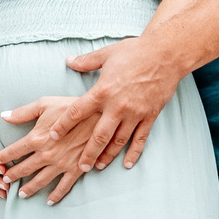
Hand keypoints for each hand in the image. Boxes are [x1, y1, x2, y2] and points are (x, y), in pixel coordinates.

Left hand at [0, 98, 100, 203]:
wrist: (99, 115)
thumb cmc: (70, 106)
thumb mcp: (45, 104)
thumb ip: (22, 112)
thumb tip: (3, 116)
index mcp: (37, 138)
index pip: (14, 151)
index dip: (3, 156)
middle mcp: (46, 155)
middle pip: (24, 168)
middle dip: (13, 175)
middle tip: (4, 181)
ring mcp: (61, 164)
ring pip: (40, 180)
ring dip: (29, 188)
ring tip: (20, 194)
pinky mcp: (76, 169)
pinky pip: (64, 186)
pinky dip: (56, 195)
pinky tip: (49, 201)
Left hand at [49, 34, 182, 170]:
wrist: (165, 54)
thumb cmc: (135, 51)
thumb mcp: (106, 54)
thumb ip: (86, 61)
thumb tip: (68, 61)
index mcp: (102, 91)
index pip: (76, 112)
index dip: (63, 126)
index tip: (53, 136)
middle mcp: (117, 106)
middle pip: (98, 136)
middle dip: (88, 154)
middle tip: (79, 167)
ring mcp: (135, 113)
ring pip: (118, 141)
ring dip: (108, 156)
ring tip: (98, 166)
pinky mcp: (150, 115)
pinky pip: (141, 138)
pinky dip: (134, 153)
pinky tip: (127, 164)